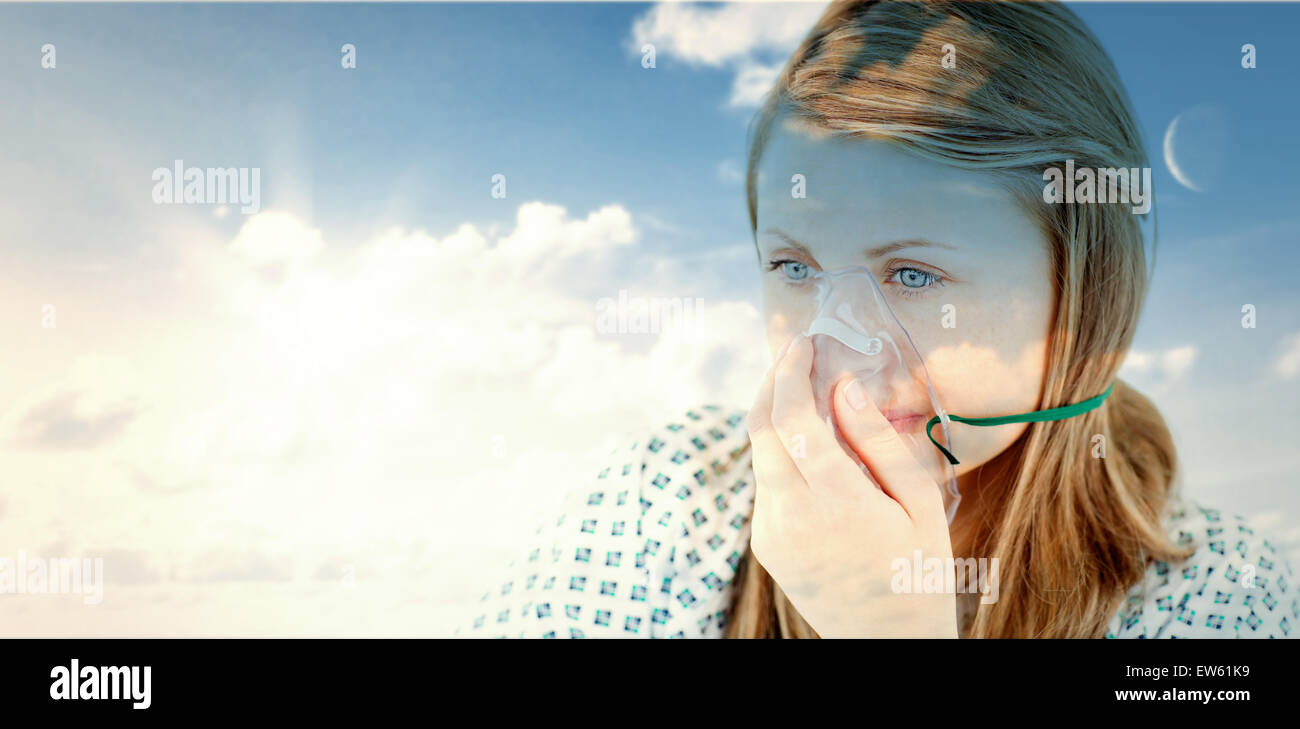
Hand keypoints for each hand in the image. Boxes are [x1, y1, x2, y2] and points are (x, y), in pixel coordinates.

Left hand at [745, 335, 958, 637]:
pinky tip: (809, 446)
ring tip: (806, 393)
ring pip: (758, 455)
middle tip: (796, 355)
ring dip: (774, 417)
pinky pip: (765, 483)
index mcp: (836, 502)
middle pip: (759, 428)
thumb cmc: (918, 568)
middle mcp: (791, 516)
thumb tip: (842, 386)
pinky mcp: (763, 544)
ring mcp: (770, 532)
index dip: (790, 372)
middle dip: (772, 382)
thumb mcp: (919, 502)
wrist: (888, 640)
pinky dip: (779, 453)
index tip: (802, 343)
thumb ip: (878, 441)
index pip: (791, 419)